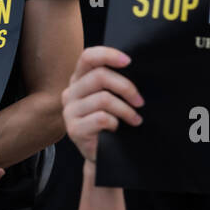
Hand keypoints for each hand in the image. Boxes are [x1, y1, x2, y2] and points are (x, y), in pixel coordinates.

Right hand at [62, 46, 141, 162]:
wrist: (104, 155)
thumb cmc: (111, 122)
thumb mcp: (111, 97)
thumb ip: (113, 82)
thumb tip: (133, 67)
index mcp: (79, 79)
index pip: (88, 57)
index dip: (108, 55)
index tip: (129, 61)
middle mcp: (70, 92)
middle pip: (99, 76)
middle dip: (126, 87)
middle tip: (140, 102)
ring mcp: (69, 111)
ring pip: (103, 99)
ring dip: (126, 110)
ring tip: (136, 119)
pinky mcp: (73, 129)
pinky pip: (101, 118)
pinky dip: (116, 123)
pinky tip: (118, 129)